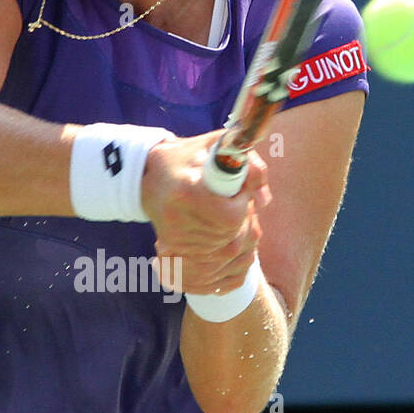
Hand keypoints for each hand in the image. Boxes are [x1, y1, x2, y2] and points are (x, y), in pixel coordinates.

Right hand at [141, 132, 270, 295]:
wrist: (149, 174)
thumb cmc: (190, 158)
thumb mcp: (221, 148)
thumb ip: (251, 168)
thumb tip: (263, 201)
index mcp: (188, 191)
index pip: (231, 217)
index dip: (243, 205)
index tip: (239, 192)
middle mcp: (178, 220)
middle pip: (232, 238)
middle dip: (244, 222)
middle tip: (237, 204)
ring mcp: (175, 240)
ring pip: (228, 254)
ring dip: (238, 237)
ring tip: (227, 215)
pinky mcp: (174, 251)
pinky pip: (214, 264)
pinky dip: (227, 255)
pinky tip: (222, 235)